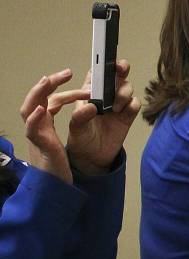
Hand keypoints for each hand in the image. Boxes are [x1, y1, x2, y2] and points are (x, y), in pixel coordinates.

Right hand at [19, 69, 91, 183]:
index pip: (49, 100)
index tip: (72, 74)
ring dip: (37, 94)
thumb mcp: (66, 137)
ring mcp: (36, 136)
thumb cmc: (59, 163)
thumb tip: (90, 105)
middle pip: (36, 99)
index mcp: (44, 123)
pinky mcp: (39, 147)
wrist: (53, 186)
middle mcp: (38, 127)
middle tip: (67, 72)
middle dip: (48, 84)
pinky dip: (35, 119)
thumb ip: (74, 121)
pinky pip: (32, 131)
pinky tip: (42, 110)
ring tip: (46, 80)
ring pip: (28, 110)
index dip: (59, 87)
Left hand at [66, 59, 141, 175]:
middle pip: (117, 75)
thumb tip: (92, 107)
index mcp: (89, 92)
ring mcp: (118, 104)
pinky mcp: (128, 115)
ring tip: (115, 108)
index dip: (103, 64)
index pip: (97, 72)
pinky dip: (131, 105)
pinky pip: (135, 103)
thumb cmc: (81, 138)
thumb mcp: (76, 127)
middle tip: (121, 70)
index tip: (107, 61)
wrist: (93, 157)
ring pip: (127, 88)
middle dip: (121, 69)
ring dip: (123, 93)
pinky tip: (123, 113)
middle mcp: (105, 95)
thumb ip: (81, 116)